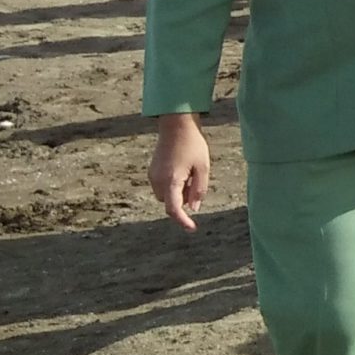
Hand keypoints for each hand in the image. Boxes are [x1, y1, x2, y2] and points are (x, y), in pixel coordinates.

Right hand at [149, 115, 209, 231]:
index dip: (183, 221)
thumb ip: (199, 190)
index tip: (192, 229)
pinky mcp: (152, 171)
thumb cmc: (193, 145)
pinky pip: (163, 186)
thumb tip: (193, 208)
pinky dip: (173, 185)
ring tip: (190, 172)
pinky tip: (183, 169)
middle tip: (196, 180)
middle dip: (184, 199)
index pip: (174, 209)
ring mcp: (152, 175)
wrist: (176, 125)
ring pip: (167, 196)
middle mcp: (157, 180)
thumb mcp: (203, 167)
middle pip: (171, 203)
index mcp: (171, 181)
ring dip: (179, 192)